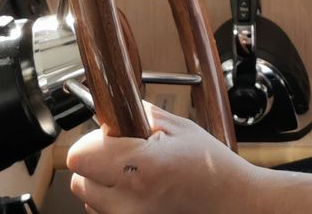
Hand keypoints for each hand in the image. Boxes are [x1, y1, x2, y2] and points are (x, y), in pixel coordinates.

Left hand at [66, 103, 266, 213]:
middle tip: (121, 154)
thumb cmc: (213, 168)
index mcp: (139, 169)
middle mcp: (128, 202)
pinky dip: (113, 201)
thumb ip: (142, 115)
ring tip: (134, 173)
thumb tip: (117, 109)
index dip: (93, 141)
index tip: (109, 136)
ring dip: (102, 184)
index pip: (80, 155)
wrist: (233, 203)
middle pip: (78, 180)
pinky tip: (138, 189)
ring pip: (89, 200)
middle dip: (94, 163)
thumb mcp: (180, 128)